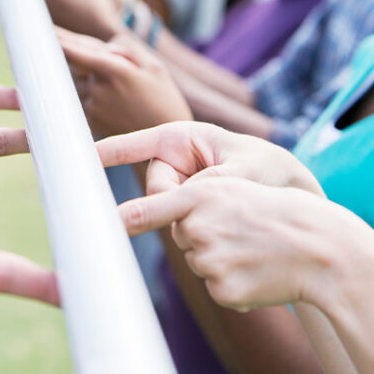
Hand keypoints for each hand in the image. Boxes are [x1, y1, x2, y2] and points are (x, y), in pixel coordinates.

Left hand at [59, 28, 190, 136]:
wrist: (165, 137)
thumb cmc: (163, 97)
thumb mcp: (153, 66)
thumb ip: (125, 49)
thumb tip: (102, 47)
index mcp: (116, 70)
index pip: (77, 51)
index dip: (58, 40)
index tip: (41, 30)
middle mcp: (99, 88)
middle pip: (73, 63)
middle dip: (67, 51)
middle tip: (62, 42)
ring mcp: (92, 106)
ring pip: (75, 80)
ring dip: (81, 74)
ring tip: (109, 81)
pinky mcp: (89, 120)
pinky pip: (80, 97)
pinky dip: (87, 90)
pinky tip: (109, 96)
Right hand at [96, 122, 322, 217]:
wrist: (295, 200)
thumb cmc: (272, 174)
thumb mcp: (244, 175)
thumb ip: (207, 186)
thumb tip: (173, 203)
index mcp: (183, 139)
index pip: (137, 145)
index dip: (108, 151)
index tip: (78, 157)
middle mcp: (175, 163)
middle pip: (157, 193)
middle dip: (181, 206)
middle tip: (216, 206)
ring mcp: (178, 188)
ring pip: (166, 216)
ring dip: (194, 223)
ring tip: (233, 215)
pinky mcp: (184, 213)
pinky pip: (176, 228)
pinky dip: (196, 234)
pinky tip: (222, 232)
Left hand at [111, 177, 373, 312]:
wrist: (322, 250)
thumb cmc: (277, 216)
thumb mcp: (234, 193)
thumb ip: (192, 203)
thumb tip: (152, 222)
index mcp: (202, 196)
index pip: (150, 209)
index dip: (125, 218)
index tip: (101, 224)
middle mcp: (200, 228)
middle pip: (182, 238)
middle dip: (204, 236)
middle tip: (241, 230)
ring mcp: (212, 262)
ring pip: (199, 263)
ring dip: (220, 260)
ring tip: (253, 250)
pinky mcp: (224, 292)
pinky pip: (216, 289)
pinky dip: (235, 284)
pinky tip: (258, 273)